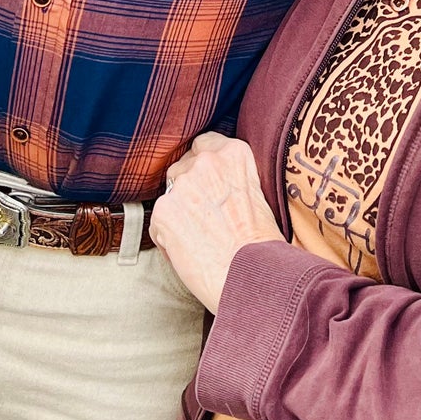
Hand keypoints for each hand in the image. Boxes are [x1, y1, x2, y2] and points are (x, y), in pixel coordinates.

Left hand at [149, 133, 285, 314]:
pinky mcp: (164, 211)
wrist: (251, 275)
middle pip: (183, 167)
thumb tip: (211, 184)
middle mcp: (206, 161)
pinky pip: (159, 222)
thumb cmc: (261, 245)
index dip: (204, 166)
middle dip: (189, 189)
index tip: (209, 183)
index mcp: (234, 153)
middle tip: (206, 217)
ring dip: (179, 212)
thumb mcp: (257, 194)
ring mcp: (182, 184)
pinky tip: (190, 251)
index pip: (204, 144)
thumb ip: (231, 177)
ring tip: (201, 238)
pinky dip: (169, 237)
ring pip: (170, 194)